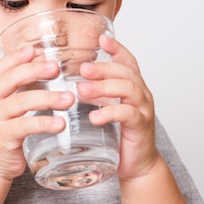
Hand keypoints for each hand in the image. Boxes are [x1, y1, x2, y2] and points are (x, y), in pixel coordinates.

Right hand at [0, 46, 74, 180]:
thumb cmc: (3, 132)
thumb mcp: (5, 107)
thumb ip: (19, 90)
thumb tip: (46, 68)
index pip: (0, 68)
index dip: (16, 57)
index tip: (34, 50)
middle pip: (10, 79)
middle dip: (34, 70)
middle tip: (56, 67)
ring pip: (21, 102)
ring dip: (47, 98)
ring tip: (69, 98)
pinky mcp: (4, 137)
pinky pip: (25, 126)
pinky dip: (44, 123)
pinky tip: (60, 123)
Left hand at [77, 34, 159, 179]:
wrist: (135, 164)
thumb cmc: (116, 134)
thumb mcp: (102, 108)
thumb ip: (90, 93)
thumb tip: (60, 80)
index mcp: (131, 86)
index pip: (127, 61)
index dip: (116, 48)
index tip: (101, 38)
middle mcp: (140, 94)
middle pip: (126, 72)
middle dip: (104, 68)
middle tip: (83, 68)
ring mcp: (142, 110)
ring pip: (128, 89)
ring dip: (104, 87)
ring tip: (83, 90)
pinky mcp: (141, 128)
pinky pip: (128, 115)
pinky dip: (110, 113)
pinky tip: (94, 117)